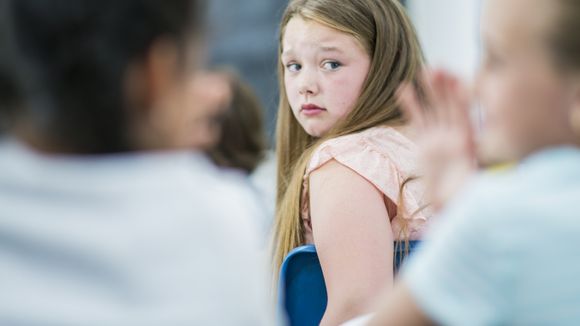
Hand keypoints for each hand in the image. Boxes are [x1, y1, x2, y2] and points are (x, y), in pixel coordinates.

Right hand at [397, 70, 476, 210]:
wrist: (448, 202)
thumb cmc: (461, 193)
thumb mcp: (470, 180)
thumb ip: (472, 168)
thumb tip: (482, 161)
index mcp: (467, 142)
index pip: (463, 115)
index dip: (460, 98)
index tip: (457, 81)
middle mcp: (454, 135)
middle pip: (448, 106)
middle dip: (443, 88)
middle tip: (438, 69)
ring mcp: (438, 137)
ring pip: (434, 109)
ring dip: (429, 91)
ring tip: (425, 72)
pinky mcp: (424, 141)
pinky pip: (417, 119)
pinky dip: (411, 105)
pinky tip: (404, 89)